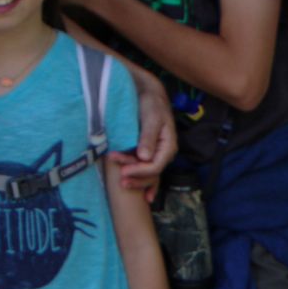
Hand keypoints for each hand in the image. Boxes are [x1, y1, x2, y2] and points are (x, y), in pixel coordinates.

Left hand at [116, 71, 176, 197]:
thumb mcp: (151, 116)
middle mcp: (164, 153)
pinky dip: (143, 180)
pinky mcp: (148, 152)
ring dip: (135, 177)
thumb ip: (148, 136)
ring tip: (120, 182)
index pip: (155, 166)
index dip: (139, 171)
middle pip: (151, 172)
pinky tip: (143, 196)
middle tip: (119, 180)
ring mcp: (157, 154)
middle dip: (135, 176)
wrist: (148, 93)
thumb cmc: (151, 103)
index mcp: (168, 146)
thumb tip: (145, 157)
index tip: (123, 171)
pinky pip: (147, 170)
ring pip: (148, 172)